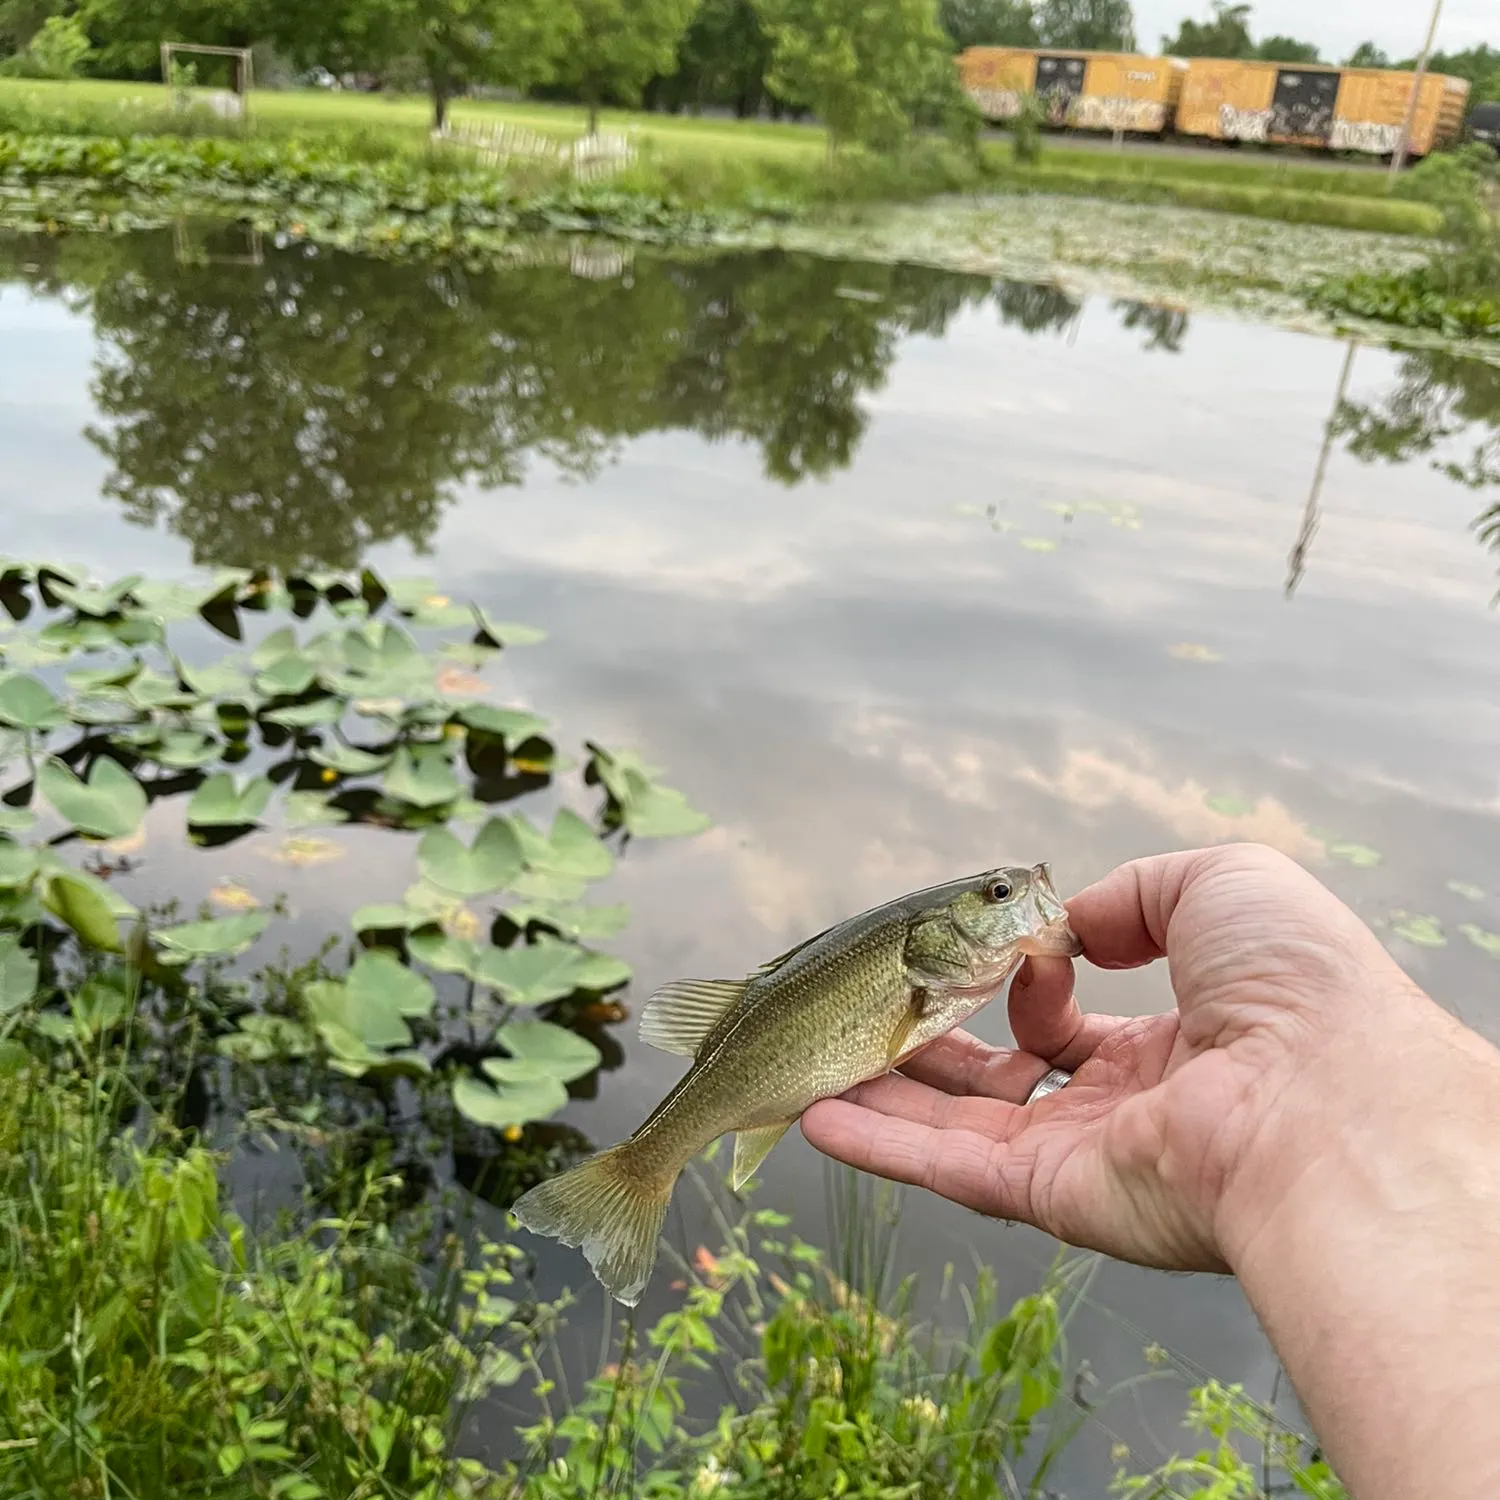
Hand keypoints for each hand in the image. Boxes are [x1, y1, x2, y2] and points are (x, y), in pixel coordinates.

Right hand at [801, 843, 1462, 1273]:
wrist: (1327, 1096)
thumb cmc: (1294, 981)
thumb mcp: (1220, 883)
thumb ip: (1134, 894)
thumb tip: (1069, 929)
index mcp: (1172, 1043)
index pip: (1068, 1022)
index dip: (1025, 981)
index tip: (1011, 949)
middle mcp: (1124, 1109)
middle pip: (998, 1079)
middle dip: (930, 1045)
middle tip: (867, 1015)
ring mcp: (1086, 1157)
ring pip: (958, 1125)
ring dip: (883, 1094)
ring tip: (812, 1063)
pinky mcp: (1054, 1197)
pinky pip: (947, 1170)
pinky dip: (878, 1146)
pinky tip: (816, 1115)